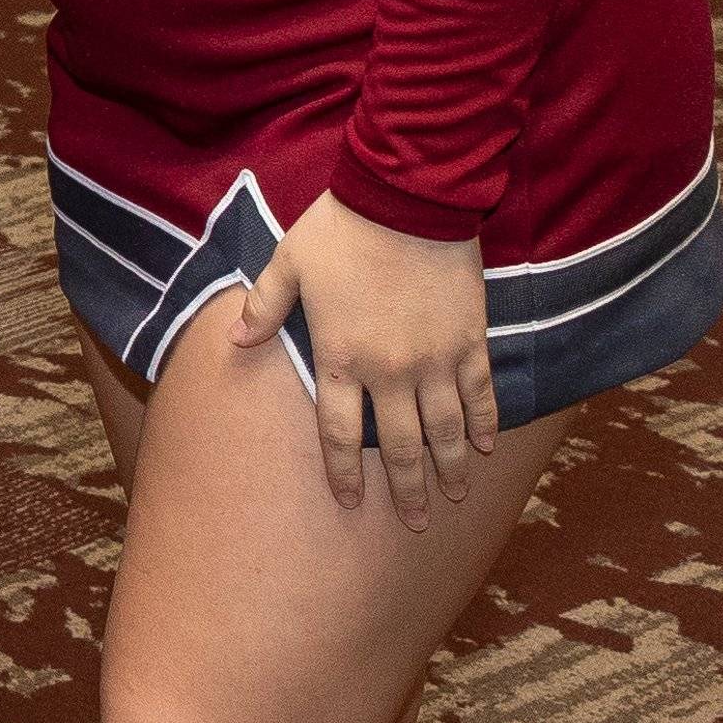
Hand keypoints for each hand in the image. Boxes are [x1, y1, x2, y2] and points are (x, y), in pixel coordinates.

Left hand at [229, 192, 494, 525]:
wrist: (406, 200)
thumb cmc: (341, 230)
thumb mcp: (289, 263)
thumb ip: (264, 306)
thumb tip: (235, 338)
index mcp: (340, 356)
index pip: (339, 432)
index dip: (343, 472)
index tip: (348, 502)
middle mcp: (389, 371)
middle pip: (401, 446)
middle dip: (408, 490)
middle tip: (415, 522)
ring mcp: (435, 360)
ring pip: (446, 431)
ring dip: (451, 467)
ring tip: (454, 496)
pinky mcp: (471, 342)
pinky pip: (481, 395)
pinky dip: (486, 424)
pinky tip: (487, 447)